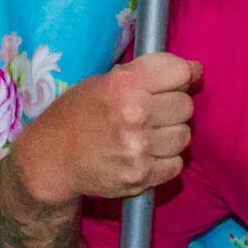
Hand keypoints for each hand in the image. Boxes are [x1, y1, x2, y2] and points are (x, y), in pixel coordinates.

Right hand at [10, 52, 200, 203]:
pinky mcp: (141, 177)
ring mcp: (139, 149)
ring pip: (184, 136)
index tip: (181, 80)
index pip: (180, 72)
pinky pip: (176, 164)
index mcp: (124, 85)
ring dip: (171, 134)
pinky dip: (166, 159)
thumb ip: (146, 74)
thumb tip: (195, 70)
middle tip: (153, 111)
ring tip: (148, 134)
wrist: (52, 159)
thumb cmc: (78, 114)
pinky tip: (146, 154)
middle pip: (185, 106)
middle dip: (173, 106)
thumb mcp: (103, 81)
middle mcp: (135, 115)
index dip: (184, 75)